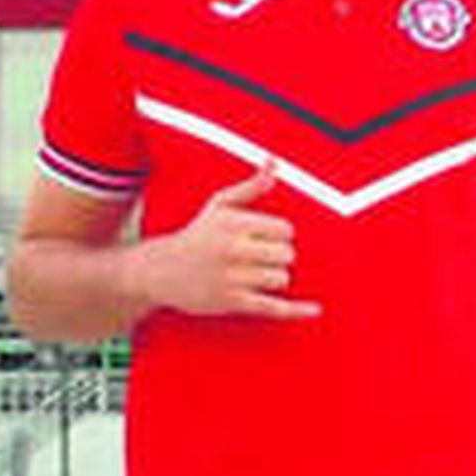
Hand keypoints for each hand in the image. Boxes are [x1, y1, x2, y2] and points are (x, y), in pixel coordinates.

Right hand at [134, 161, 320, 319]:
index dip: (280, 234)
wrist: (162, 270)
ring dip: (275, 276)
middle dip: (279, 255)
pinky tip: (314, 309)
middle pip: (286, 254)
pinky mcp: (232, 302)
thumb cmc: (197, 235)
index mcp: (234, 223)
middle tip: (261, 255)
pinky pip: (273, 307)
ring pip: (281, 278)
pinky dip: (295, 310)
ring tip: (257, 272)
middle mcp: (234, 250)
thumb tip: (274, 165)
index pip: (284, 230)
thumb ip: (251, 186)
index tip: (268, 237)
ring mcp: (233, 278)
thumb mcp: (220, 205)